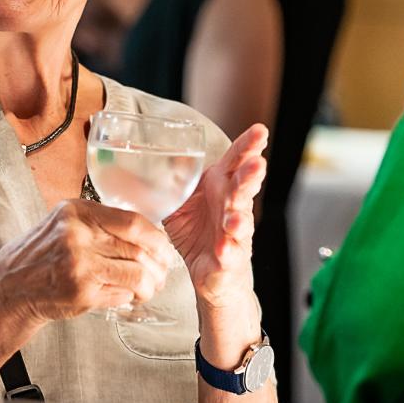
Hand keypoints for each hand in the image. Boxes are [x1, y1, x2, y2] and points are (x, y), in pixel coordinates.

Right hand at [0, 198, 172, 322]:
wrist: (10, 288)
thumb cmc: (39, 256)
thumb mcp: (63, 224)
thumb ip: (98, 223)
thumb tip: (145, 233)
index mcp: (76, 212)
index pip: (132, 222)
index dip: (156, 237)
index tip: (163, 247)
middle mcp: (77, 235)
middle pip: (138, 249)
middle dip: (158, 264)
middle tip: (162, 272)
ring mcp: (79, 265)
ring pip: (136, 274)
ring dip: (149, 285)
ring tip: (148, 288)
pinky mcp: (81, 292)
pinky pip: (121, 294)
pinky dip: (129, 297)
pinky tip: (127, 297)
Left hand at [164, 124, 267, 307]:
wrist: (210, 272)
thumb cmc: (199, 230)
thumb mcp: (179, 202)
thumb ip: (169, 182)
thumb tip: (142, 161)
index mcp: (221, 185)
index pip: (237, 161)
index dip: (249, 146)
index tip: (260, 130)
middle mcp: (233, 205)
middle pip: (244, 186)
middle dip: (251, 175)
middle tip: (257, 164)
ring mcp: (235, 232)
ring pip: (241, 221)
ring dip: (239, 218)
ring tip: (234, 217)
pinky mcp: (231, 257)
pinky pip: (230, 253)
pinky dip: (227, 250)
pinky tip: (223, 247)